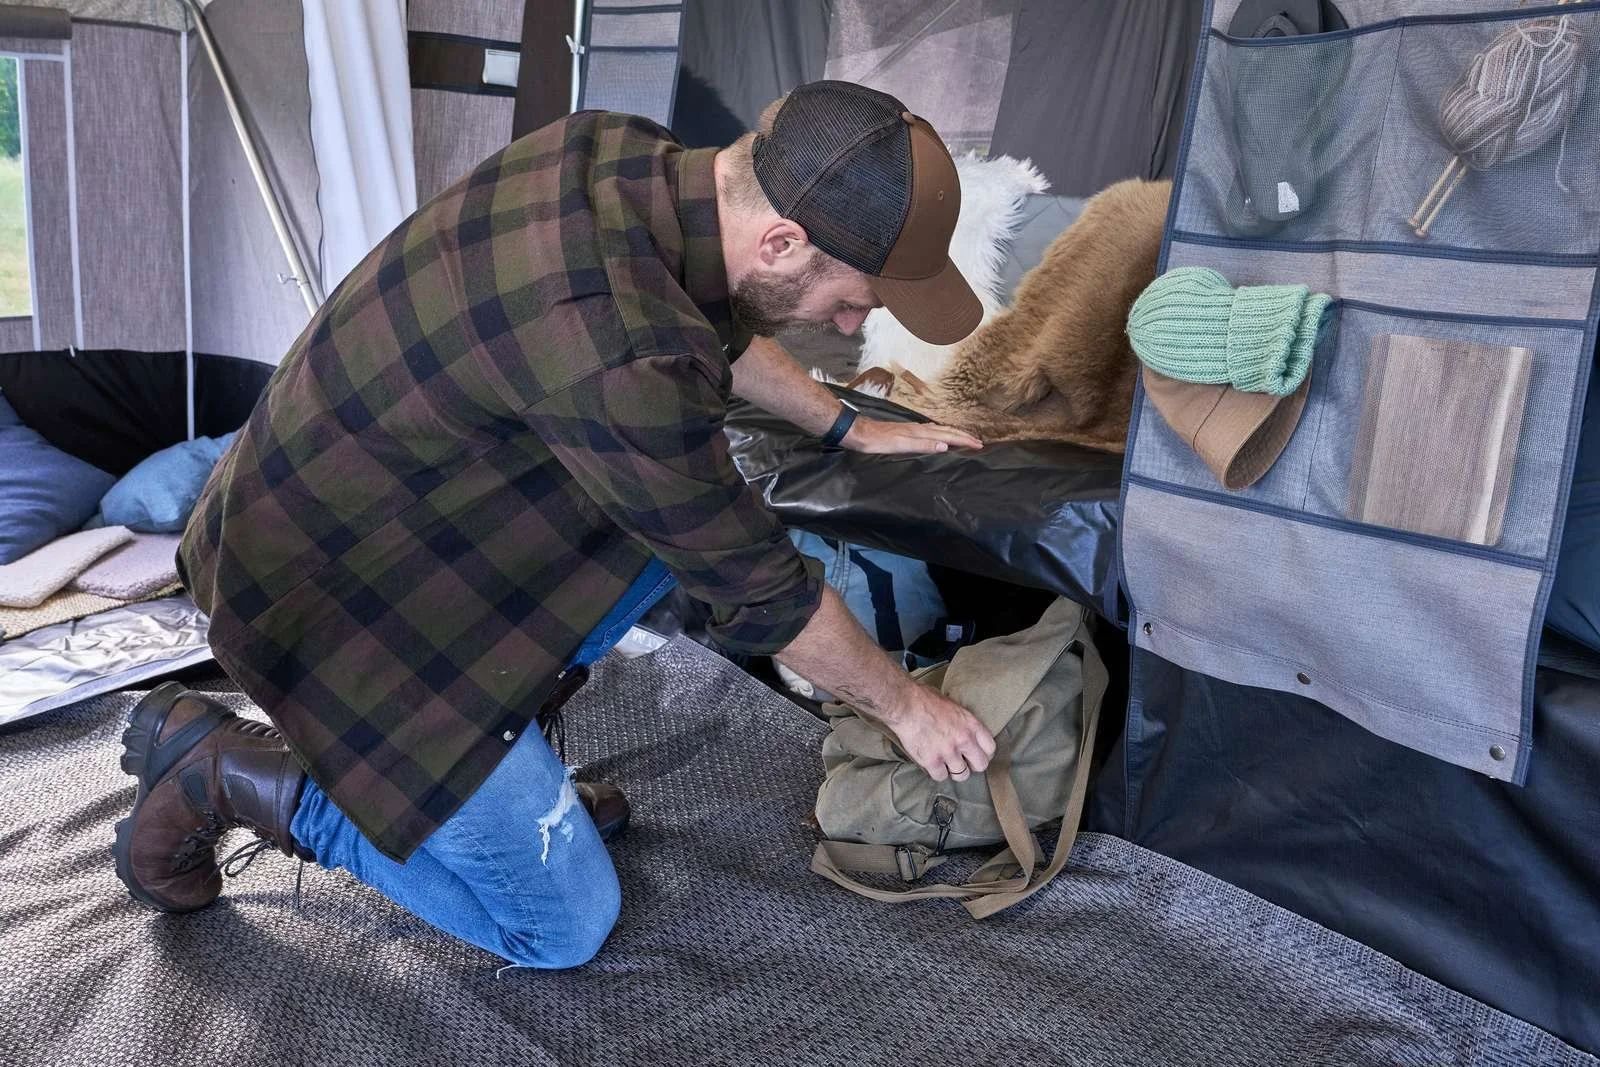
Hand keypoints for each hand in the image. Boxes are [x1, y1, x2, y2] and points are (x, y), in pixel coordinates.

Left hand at [841, 416, 981, 454]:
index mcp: (920, 432)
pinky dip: (941, 432)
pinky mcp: (907, 430)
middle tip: (978, 442)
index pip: (948, 436)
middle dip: (964, 436)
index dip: (964, 441)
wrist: (859, 433)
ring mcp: (913, 428)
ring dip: (954, 433)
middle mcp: (919, 428)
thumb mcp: (901, 446)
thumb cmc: (878, 441)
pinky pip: (930, 430)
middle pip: (947, 430)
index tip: (979, 445)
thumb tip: (945, 445)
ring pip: (940, 429)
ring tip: (964, 437)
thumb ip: (923, 445)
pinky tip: (938, 434)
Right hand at [879, 683, 995, 782]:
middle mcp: (964, 740)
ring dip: (953, 771)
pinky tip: (932, 763)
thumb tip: (963, 731)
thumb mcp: (952, 705)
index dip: (984, 753)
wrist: (904, 704)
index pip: (990, 748)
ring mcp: (948, 752)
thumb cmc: (924, 700)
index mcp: (971, 724)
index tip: (976, 754)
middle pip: (980, 765)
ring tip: (945, 763)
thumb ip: (962, 722)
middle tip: (963, 762)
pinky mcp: (932, 762)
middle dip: (972, 765)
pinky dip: (936, 772)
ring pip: (961, 775)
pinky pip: (941, 776)